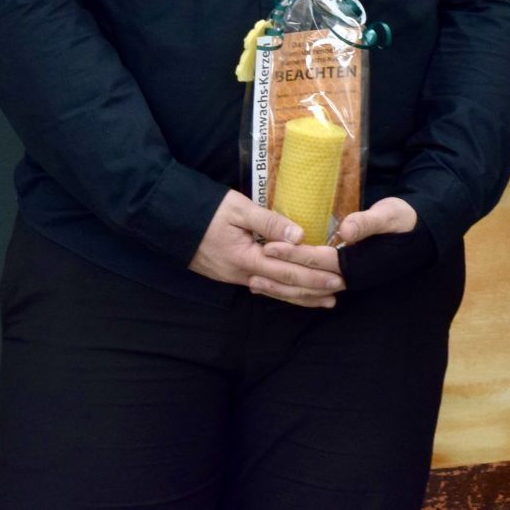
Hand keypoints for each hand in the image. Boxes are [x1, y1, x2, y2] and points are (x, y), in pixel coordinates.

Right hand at [188, 189, 342, 306]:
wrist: (170, 219)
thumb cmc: (207, 210)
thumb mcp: (238, 209)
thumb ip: (268, 222)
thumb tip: (298, 235)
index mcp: (245, 258)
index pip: (287, 270)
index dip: (313, 275)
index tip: (337, 276)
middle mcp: (241, 273)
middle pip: (283, 286)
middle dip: (312, 290)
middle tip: (339, 291)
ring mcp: (234, 277)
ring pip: (273, 291)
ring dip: (300, 296)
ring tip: (324, 301)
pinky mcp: (230, 274)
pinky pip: (262, 287)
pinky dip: (280, 292)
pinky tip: (293, 295)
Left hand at [257, 196, 418, 304]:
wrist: (423, 236)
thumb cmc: (407, 221)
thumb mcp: (390, 215)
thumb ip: (368, 222)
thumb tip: (345, 229)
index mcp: (359, 262)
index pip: (318, 260)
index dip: (293, 254)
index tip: (269, 246)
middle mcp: (351, 276)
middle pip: (308, 280)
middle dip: (280, 275)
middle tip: (252, 269)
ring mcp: (348, 279)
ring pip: (309, 289)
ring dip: (282, 287)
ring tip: (255, 282)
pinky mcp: (346, 276)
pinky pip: (315, 286)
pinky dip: (294, 288)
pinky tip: (277, 284)